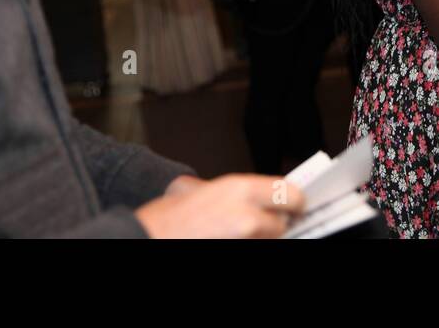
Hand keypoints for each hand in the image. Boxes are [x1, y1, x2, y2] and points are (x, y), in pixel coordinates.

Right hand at [135, 174, 305, 237]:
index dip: (294, 201)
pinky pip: (256, 246)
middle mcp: (247, 213)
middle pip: (282, 221)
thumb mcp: (203, 191)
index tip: (295, 205)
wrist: (143, 238)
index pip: (289, 192)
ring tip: (237, 233)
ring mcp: (244, 237)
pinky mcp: (241, 251)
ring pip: (270, 239)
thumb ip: (235, 194)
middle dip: (277, 224)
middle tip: (270, 224)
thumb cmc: (166, 219)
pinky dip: (251, 245)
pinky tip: (232, 240)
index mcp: (239, 188)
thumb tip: (262, 198)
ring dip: (262, 238)